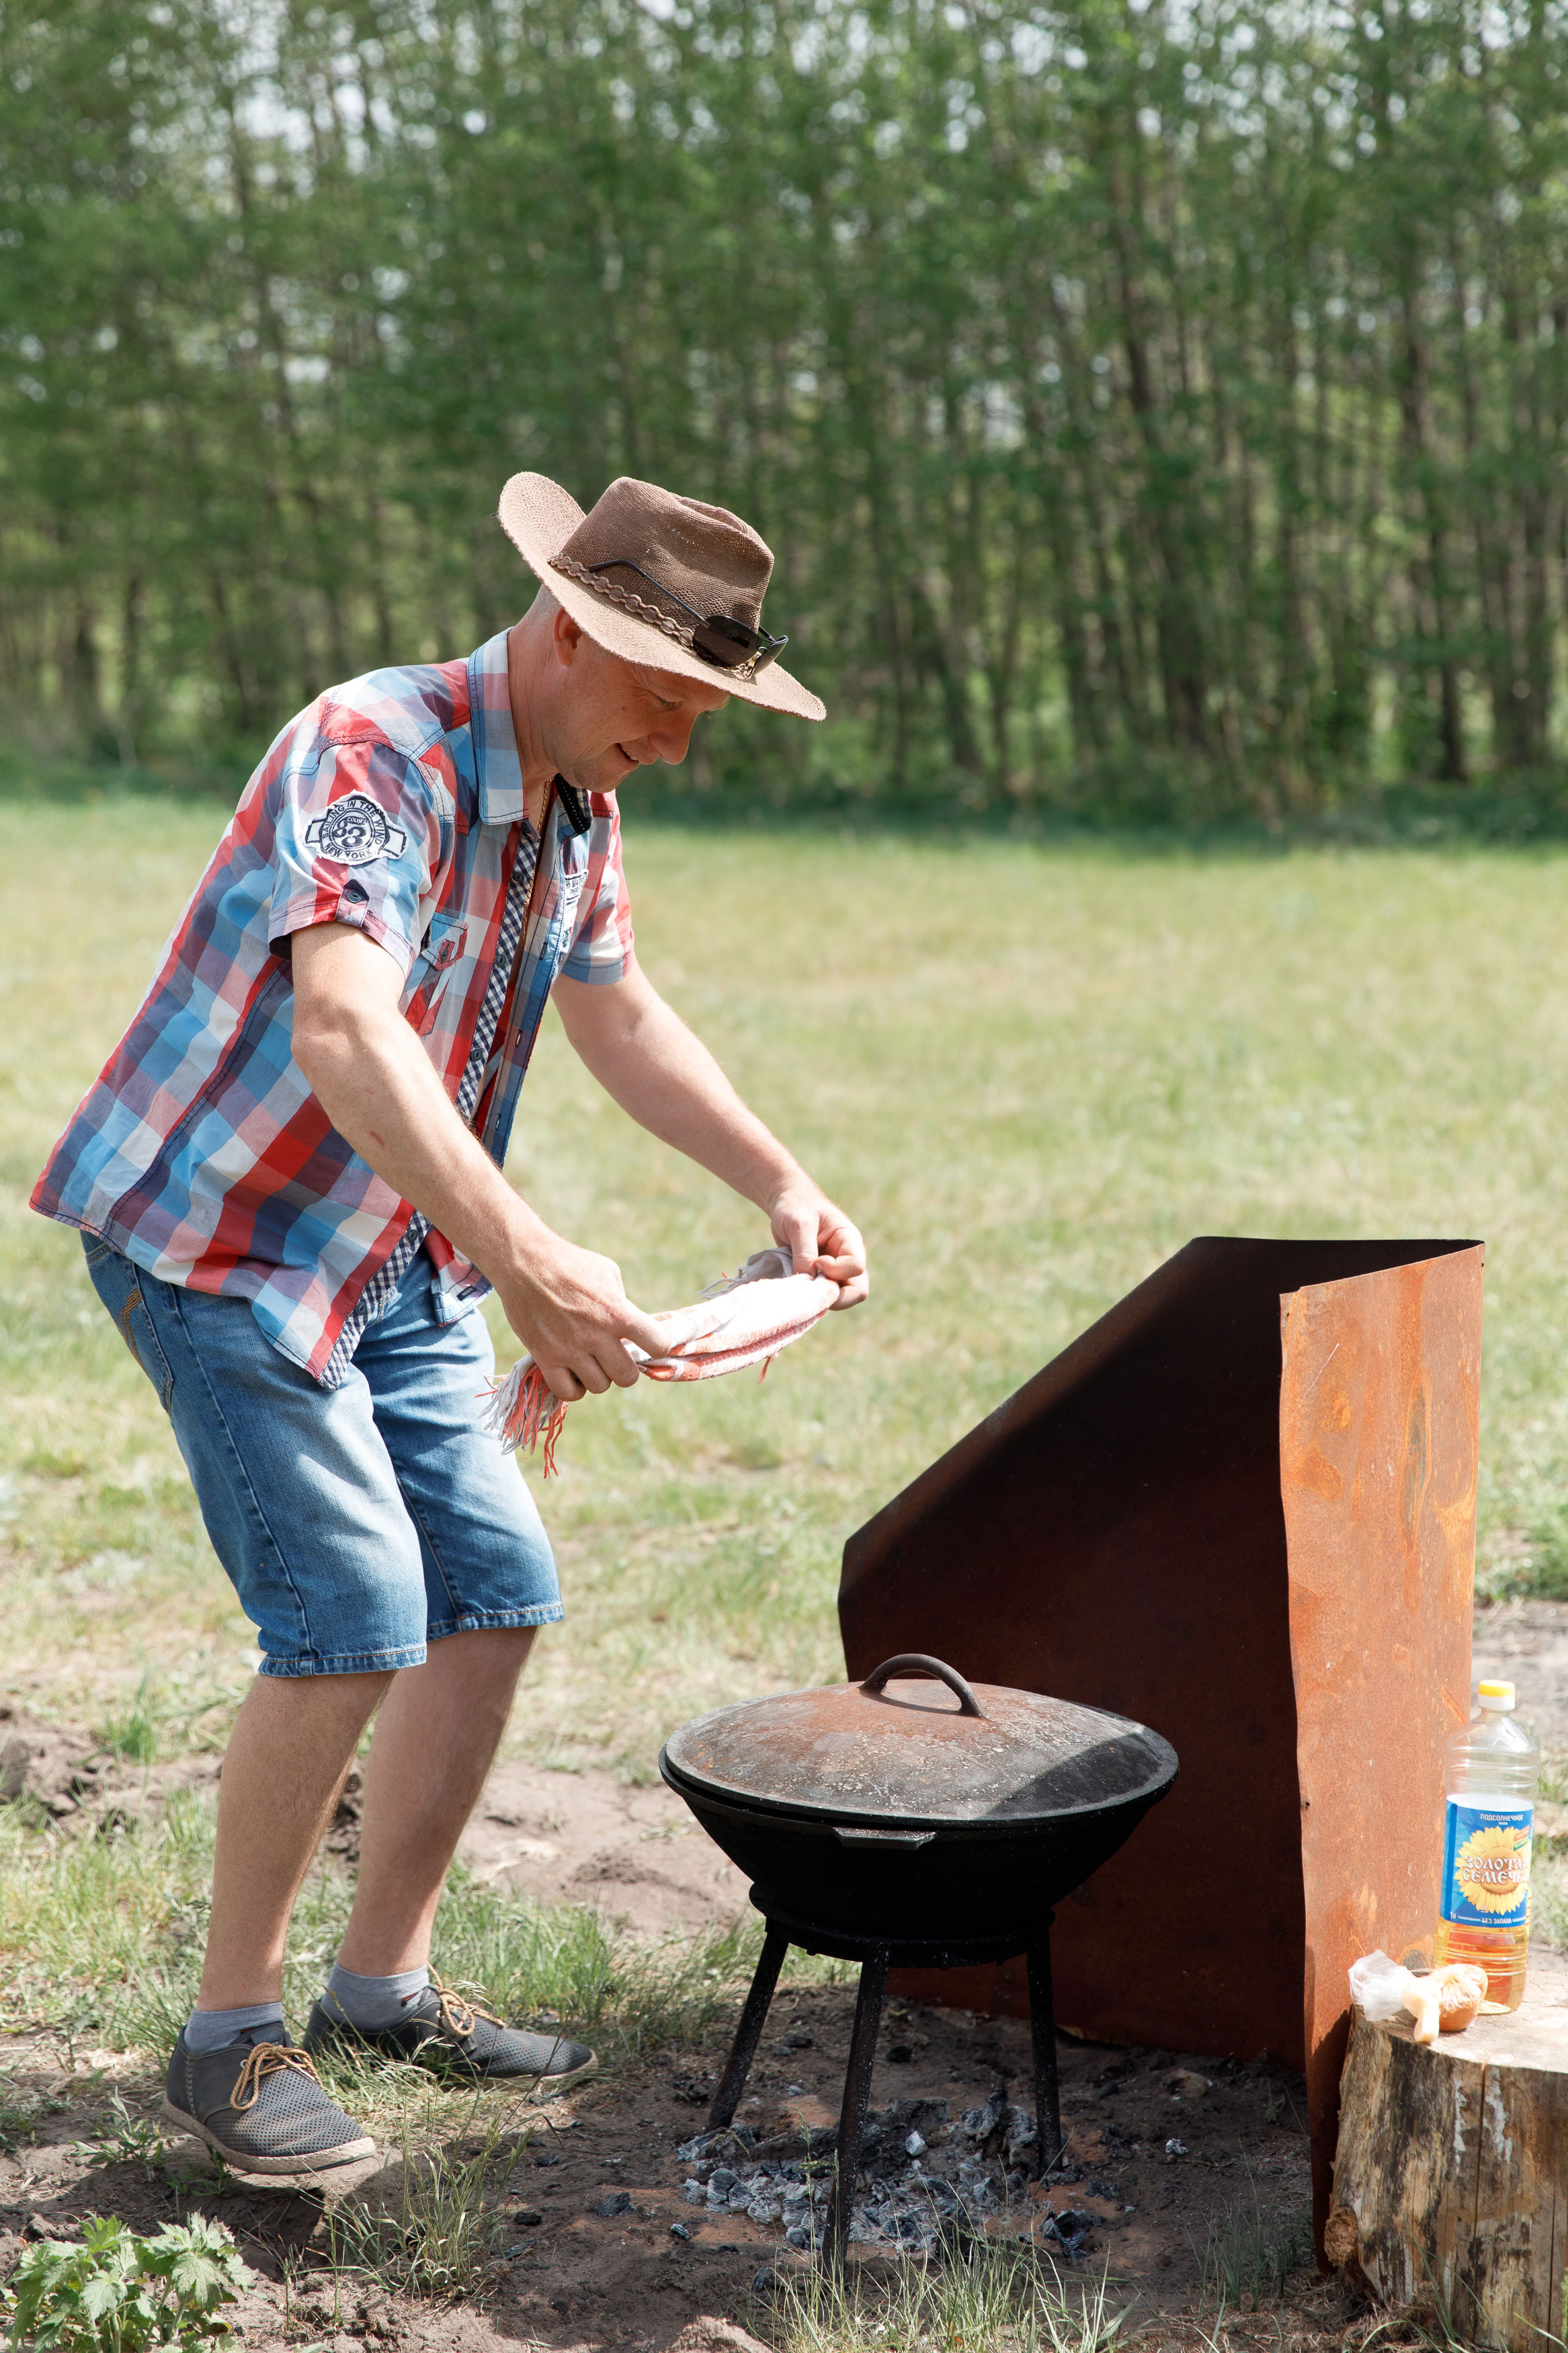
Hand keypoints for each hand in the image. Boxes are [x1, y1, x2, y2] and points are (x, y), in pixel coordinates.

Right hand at [497, 1228, 668, 1401]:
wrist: (525, 1262)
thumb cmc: (570, 1264)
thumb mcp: (608, 1274)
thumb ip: (623, 1304)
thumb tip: (632, 1329)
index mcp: (617, 1311)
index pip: (658, 1344)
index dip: (658, 1345)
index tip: (649, 1342)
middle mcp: (596, 1335)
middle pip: (628, 1377)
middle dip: (625, 1368)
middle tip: (614, 1355)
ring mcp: (569, 1349)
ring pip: (600, 1386)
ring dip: (599, 1376)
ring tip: (591, 1360)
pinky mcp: (545, 1358)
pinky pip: (567, 1392)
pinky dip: (574, 1388)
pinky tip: (573, 1372)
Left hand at [767, 1181, 868, 1309]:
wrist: (785, 1201)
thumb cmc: (796, 1205)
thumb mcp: (799, 1224)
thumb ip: (805, 1252)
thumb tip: (807, 1282)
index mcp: (849, 1240)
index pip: (856, 1267)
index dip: (835, 1271)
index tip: (815, 1261)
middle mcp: (847, 1258)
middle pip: (857, 1290)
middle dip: (835, 1296)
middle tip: (810, 1290)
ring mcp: (834, 1270)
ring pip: (840, 1297)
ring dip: (820, 1298)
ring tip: (800, 1287)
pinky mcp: (820, 1276)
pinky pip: (822, 1295)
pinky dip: (810, 1297)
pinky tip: (795, 1288)